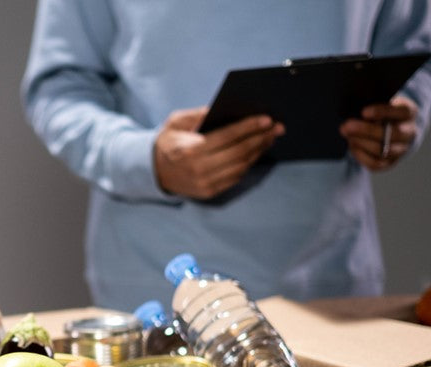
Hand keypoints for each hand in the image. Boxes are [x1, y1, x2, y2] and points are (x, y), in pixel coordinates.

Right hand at [154, 107, 283, 199]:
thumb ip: (200, 114)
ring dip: (258, 151)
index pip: (226, 137)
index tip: (266, 119)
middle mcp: (198, 170)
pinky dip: (249, 163)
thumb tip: (229, 109)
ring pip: (241, 166)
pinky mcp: (210, 192)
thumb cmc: (168, 142)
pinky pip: (236, 177)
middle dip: (260, 138)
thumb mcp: (177, 122)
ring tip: (270, 137)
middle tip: (276, 127)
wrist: (154, 171)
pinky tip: (257, 151)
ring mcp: (205, 184)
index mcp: (189, 151)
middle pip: (239, 153)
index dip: (248, 127)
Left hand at [340, 96, 419, 170]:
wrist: (391, 127)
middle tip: (346, 126)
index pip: (402, 112)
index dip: (382, 112)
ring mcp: (402, 150)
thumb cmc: (381, 111)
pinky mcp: (391, 163)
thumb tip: (356, 114)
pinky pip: (375, 164)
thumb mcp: (382, 102)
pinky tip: (352, 146)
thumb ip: (373, 106)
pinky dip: (360, 155)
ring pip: (383, 151)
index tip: (363, 112)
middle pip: (393, 134)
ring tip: (347, 136)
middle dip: (366, 131)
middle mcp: (410, 132)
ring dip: (361, 143)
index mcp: (410, 113)